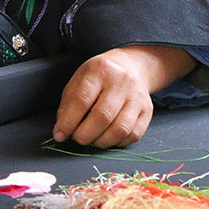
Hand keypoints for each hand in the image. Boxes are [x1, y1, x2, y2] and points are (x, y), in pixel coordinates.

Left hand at [52, 45, 195, 147]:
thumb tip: (62, 131)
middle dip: (85, 135)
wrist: (131, 66)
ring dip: (102, 141)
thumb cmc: (100, 76)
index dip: (69, 122)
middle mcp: (121, 83)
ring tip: (93, 139)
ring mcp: (137, 97)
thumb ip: (68, 105)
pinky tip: (109, 137)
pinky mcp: (147, 111)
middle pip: (102, 116)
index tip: (60, 134)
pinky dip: (118, 142)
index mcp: (100, 71)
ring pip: (120, 129)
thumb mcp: (79, 80)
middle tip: (78, 138)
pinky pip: (133, 135)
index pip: (82, 100)